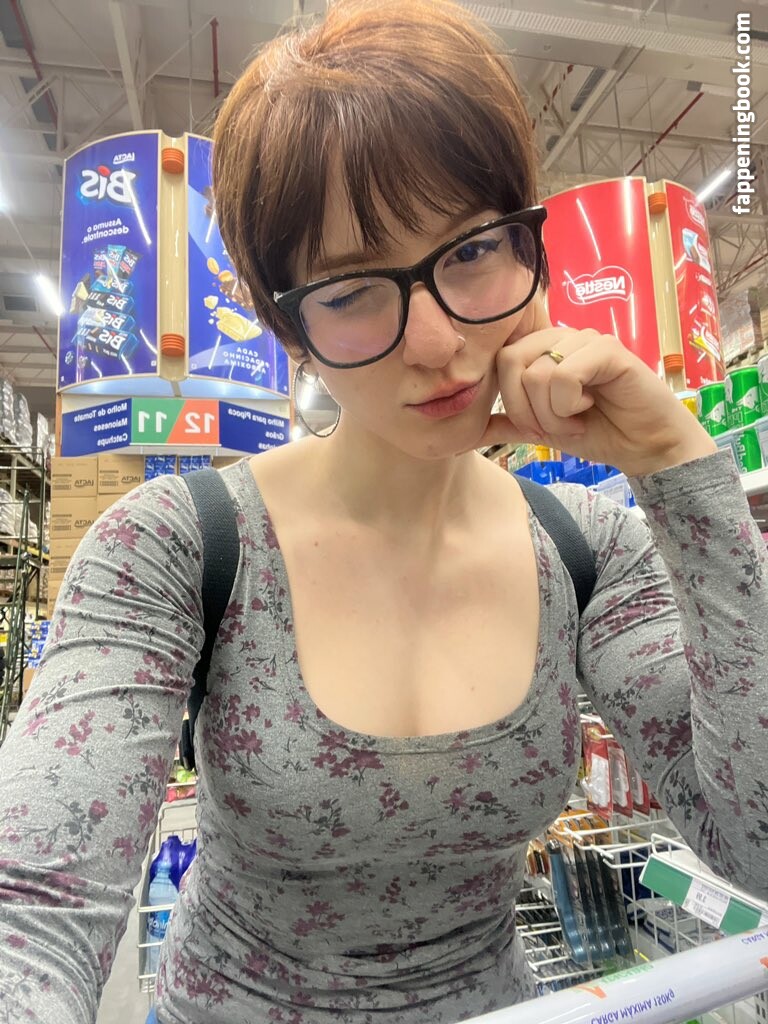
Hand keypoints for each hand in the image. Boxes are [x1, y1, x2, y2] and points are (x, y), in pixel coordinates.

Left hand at [476, 295, 717, 476]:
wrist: (644, 446)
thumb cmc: (599, 432)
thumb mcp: (543, 430)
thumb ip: (510, 424)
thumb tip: (471, 429)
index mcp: (543, 350)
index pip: (500, 360)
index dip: (510, 401)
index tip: (535, 427)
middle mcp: (561, 337)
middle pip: (511, 362)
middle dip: (526, 409)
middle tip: (553, 427)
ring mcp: (584, 339)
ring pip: (537, 373)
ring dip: (552, 413)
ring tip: (576, 419)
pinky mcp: (607, 349)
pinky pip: (564, 375)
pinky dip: (569, 405)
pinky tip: (590, 409)